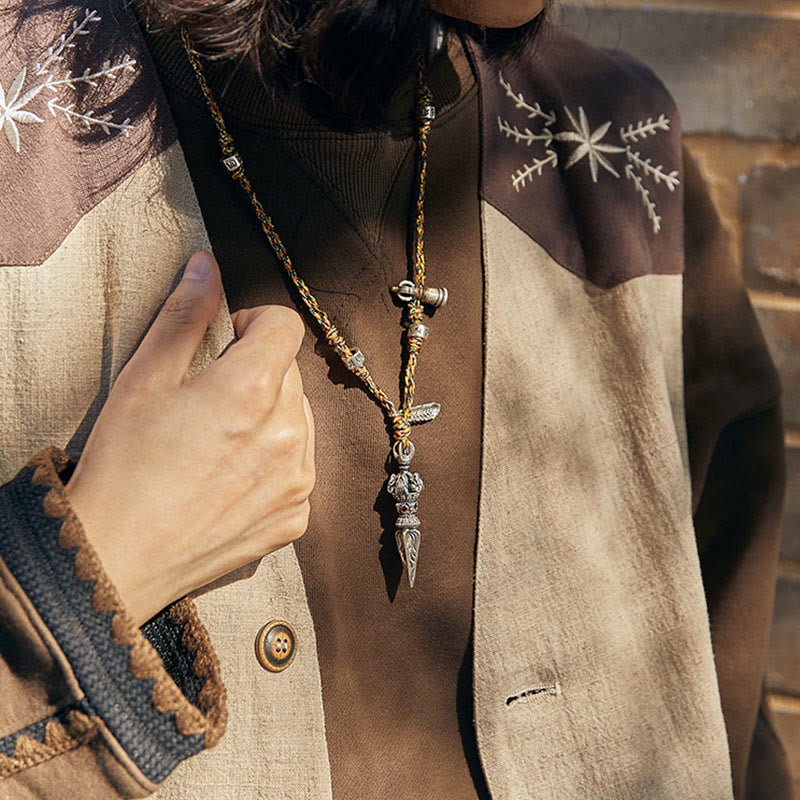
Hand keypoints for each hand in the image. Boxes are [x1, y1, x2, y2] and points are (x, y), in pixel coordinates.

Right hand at [65, 251, 314, 625]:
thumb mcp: (144, 378)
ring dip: (270, 416)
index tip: (227, 339)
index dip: (255, 323)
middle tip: (210, 397)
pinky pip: (298, 468)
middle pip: (291, 373)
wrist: (118, 556)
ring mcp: (297, 479)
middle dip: (258, 371)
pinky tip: (231, 477)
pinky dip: (274, 462)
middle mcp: (288, 433)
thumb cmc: (124, 465)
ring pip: (299, 419)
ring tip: (219, 440)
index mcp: (252, 389)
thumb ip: (186, 314)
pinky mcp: (295, 515)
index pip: (285, 326)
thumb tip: (208, 265)